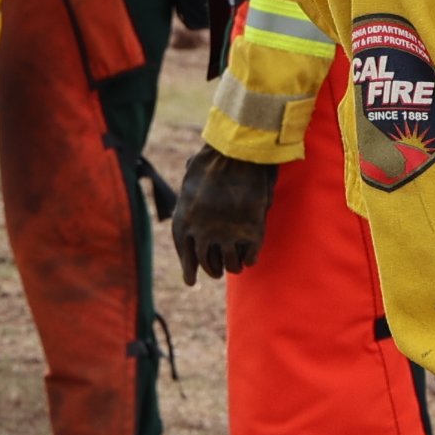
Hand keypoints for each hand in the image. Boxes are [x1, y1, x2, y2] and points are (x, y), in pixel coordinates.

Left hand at [172, 148, 280, 283]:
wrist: (237, 153)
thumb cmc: (213, 158)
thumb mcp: (192, 175)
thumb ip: (190, 189)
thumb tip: (187, 179)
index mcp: (184, 220)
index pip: (185, 255)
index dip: (189, 269)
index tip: (191, 280)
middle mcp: (202, 233)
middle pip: (207, 264)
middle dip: (212, 270)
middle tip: (217, 272)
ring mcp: (227, 235)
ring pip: (230, 266)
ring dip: (232, 267)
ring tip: (235, 266)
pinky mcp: (250, 234)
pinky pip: (249, 258)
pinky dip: (249, 259)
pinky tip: (250, 257)